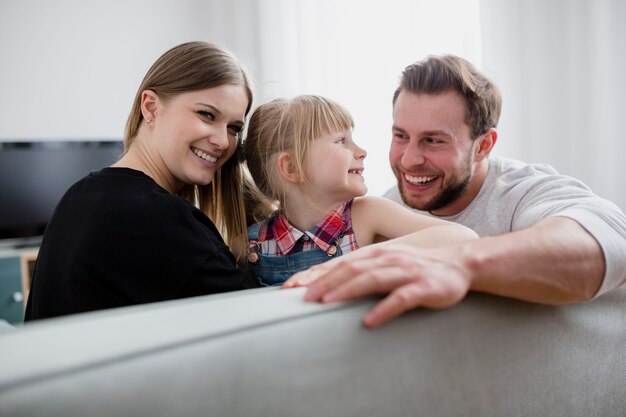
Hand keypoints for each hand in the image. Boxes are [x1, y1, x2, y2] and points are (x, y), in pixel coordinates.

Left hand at [285, 244, 471, 327]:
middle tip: (304, 297)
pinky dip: (384, 309)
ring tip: (327, 303)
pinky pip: (402, 299)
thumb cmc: (417, 268)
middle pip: (352, 269)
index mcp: (377, 254)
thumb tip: (332, 287)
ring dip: (348, 290)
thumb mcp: (389, 265)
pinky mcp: (424, 287)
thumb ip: (364, 272)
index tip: (292, 287)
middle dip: (326, 282)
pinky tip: (370, 321)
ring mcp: (407, 272)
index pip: (341, 263)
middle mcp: (389, 259)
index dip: (317, 274)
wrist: (460, 264)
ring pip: (372, 279)